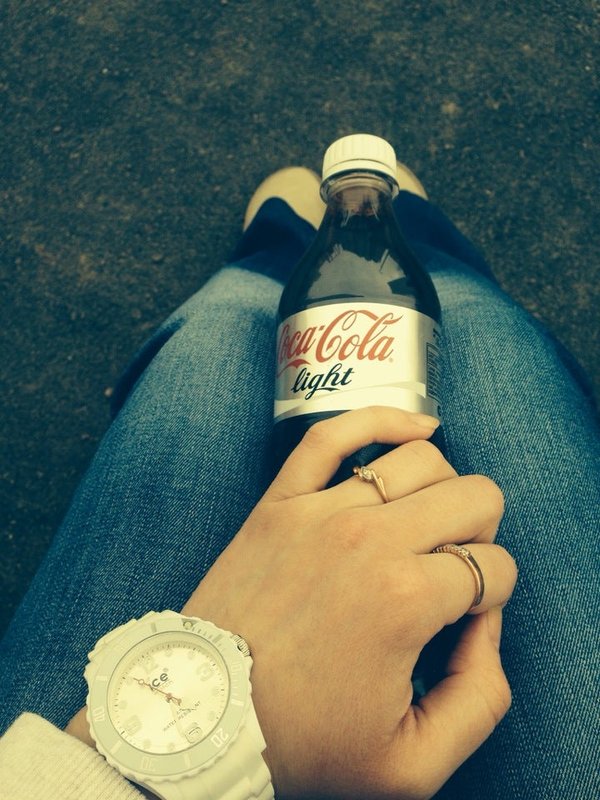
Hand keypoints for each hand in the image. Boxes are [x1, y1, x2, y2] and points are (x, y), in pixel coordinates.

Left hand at [67, 407, 516, 798]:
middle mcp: (369, 540)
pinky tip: (416, 427)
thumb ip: (481, 696)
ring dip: (444, 487)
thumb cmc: (302, 742)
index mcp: (407, 600)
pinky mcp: (281, 501)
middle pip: (473, 498)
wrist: (207, 721)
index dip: (491, 594)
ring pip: (421, 460)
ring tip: (430, 520)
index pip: (495, 567)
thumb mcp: (413, 762)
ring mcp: (320, 511)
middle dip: (481, 532)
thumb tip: (486, 621)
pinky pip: (335, 433)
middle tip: (454, 568)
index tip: (462, 617)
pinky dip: (382, 417)